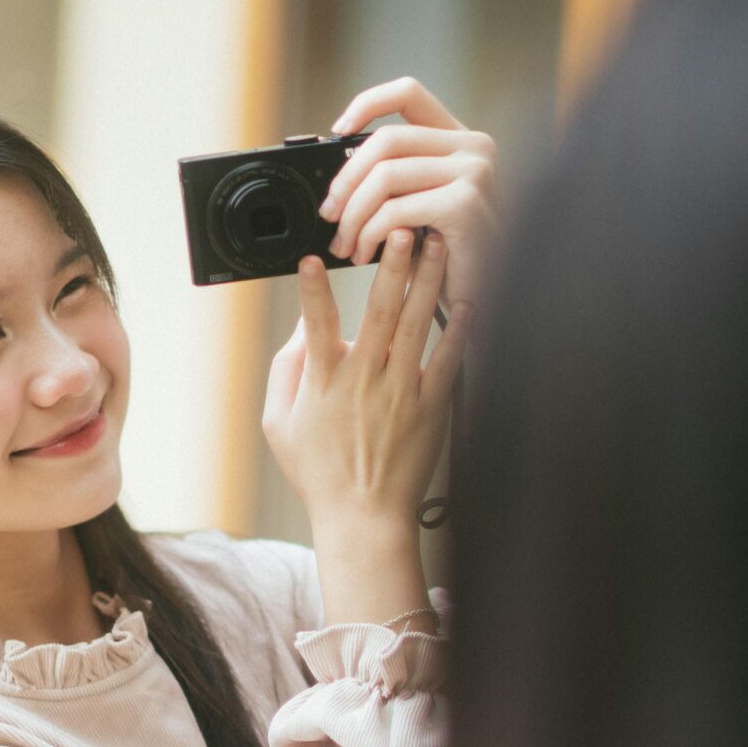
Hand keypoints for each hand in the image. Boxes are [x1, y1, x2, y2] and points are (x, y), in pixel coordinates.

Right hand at [262, 231, 466, 625]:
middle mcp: (364, 378)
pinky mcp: (431, 406)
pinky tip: (468, 300)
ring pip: (417, 323)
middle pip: (380, 309)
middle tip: (403, 228)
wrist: (364, 518)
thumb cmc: (320, 475)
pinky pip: (449, 359)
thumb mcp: (279, 426)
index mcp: (324, 381)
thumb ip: (285, 373)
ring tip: (438, 244)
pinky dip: (459, 329)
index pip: (315, 322)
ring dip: (428, 280)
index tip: (313, 258)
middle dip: (393, 264)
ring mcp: (400, 390)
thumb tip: (299, 333)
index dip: (312, 288)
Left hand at [319, 77, 499, 310]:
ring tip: (345, 246)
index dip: (367, 104)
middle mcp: (473, 147)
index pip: (409, 94)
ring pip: (385, 176)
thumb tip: (338, 179)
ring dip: (353, 215)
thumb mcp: (422, 207)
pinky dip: (369, 234)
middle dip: (346, 180)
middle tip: (329, 215)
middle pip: (386, 140)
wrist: (487, 299)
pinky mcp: (464, 204)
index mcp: (461, 140)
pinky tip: (365, 255)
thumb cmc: (453, 260)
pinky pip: (395, 211)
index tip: (337, 130)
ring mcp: (474, 173)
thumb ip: (396, 181)